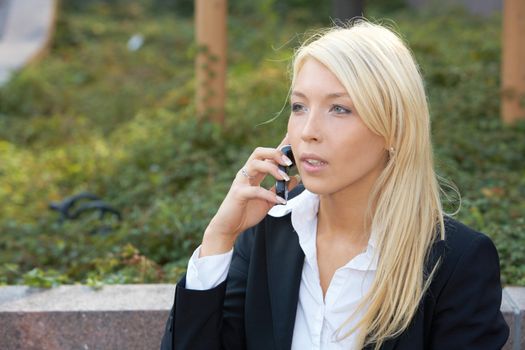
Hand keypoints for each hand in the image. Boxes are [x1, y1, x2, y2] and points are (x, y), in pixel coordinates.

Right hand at [201, 137, 298, 255]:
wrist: (229, 227)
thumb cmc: (247, 212)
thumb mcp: (268, 200)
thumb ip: (279, 189)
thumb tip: (296, 178)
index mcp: (254, 173)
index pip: (267, 155)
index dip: (279, 146)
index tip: (292, 140)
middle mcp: (246, 174)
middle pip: (259, 153)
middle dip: (275, 153)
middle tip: (289, 162)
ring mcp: (241, 182)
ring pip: (255, 164)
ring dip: (272, 168)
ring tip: (284, 178)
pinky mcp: (238, 194)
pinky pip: (255, 190)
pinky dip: (269, 194)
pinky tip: (280, 200)